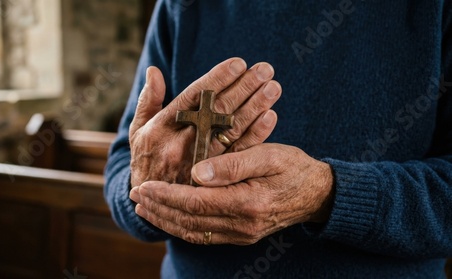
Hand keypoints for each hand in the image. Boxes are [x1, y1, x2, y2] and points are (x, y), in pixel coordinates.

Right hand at [129, 58, 281, 185]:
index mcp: (163, 126)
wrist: (149, 200)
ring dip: (254, 107)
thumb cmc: (146, 158)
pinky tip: (270, 117)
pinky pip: (238, 154)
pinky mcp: (214, 177)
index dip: (217, 79)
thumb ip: (148, 100)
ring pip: (231, 130)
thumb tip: (154, 71)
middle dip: (243, 87)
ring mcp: (200, 161)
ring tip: (273, 87)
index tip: (238, 63)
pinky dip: (255, 135)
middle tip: (265, 69)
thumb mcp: (139, 130)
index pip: (194, 97)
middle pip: (217, 110)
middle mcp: (182, 142)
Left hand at [129, 144, 333, 244]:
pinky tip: (169, 218)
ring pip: (193, 233)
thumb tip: (196, 173)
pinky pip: (204, 236)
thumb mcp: (268, 156)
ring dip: (165, 220)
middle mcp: (242, 225)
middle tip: (135, 196)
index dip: (166, 195)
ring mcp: (241, 234)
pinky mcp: (241, 235)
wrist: (317, 193)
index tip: (144, 186)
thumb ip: (232, 164)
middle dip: (158, 208)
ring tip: (144, 208)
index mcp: (246, 203)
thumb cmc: (292, 168)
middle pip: (188, 221)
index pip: (195, 202)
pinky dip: (182, 228)